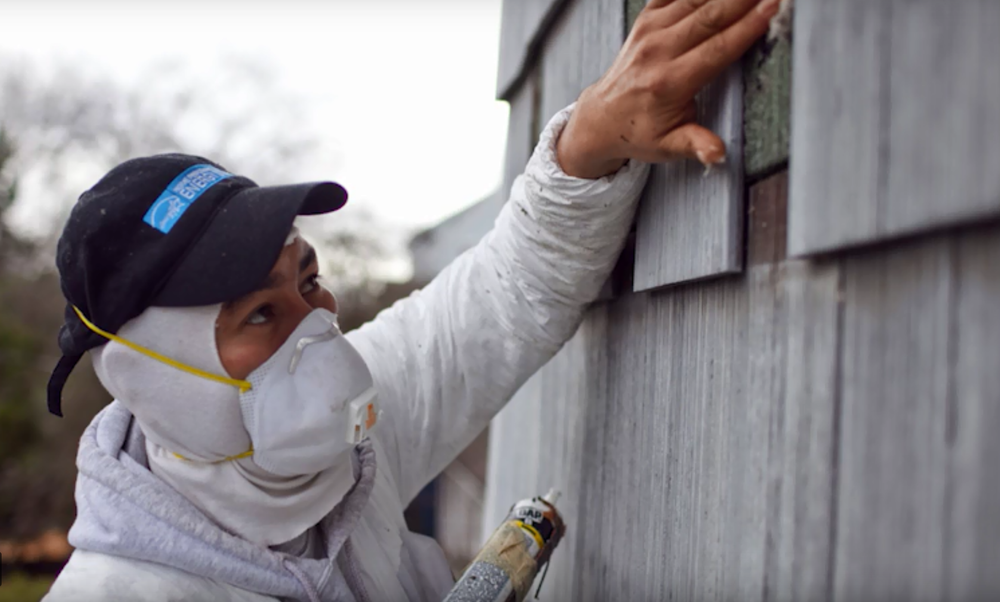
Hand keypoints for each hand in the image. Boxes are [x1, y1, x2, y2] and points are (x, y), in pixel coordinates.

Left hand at [557, 0, 780, 178]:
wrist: (601, 118)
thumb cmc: (638, 132)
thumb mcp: (667, 147)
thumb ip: (695, 145)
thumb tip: (717, 153)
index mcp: (668, 82)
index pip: (717, 48)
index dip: (748, 26)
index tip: (773, 8)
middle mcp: (657, 51)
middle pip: (710, 15)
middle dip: (744, 0)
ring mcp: (649, 31)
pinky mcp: (646, 19)